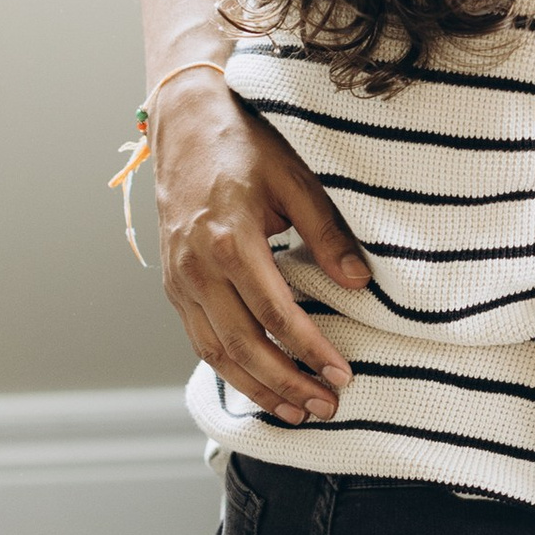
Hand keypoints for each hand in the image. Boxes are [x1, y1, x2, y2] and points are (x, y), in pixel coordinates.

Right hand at [155, 71, 371, 427]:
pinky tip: (259, 385)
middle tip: (325, 407)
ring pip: (216, 353)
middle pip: (243, 346)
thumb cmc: (244, 144)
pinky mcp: (174, 284)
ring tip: (296, 413)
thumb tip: (359, 283)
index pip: (275, 314)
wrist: (184, 122)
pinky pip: (201, 339)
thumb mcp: (294, 177)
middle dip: (286, 384)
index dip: (310, 350)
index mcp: (229, 239)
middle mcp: (197, 267)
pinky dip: (230, 370)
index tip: (342, 374)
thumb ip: (326, 231)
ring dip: (257, 388)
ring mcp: (179, 279)